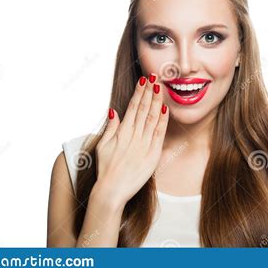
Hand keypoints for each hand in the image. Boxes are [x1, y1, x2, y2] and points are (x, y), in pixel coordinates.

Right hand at [92, 74, 168, 208]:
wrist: (112, 190)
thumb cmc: (106, 169)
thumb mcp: (103, 146)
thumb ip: (110, 128)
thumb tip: (114, 112)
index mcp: (122, 132)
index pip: (132, 107)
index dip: (139, 92)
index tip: (143, 80)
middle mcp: (134, 135)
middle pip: (143, 108)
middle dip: (149, 91)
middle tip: (154, 77)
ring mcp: (144, 144)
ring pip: (152, 118)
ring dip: (156, 101)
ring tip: (160, 87)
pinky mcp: (153, 154)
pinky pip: (159, 133)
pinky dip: (163, 120)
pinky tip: (165, 108)